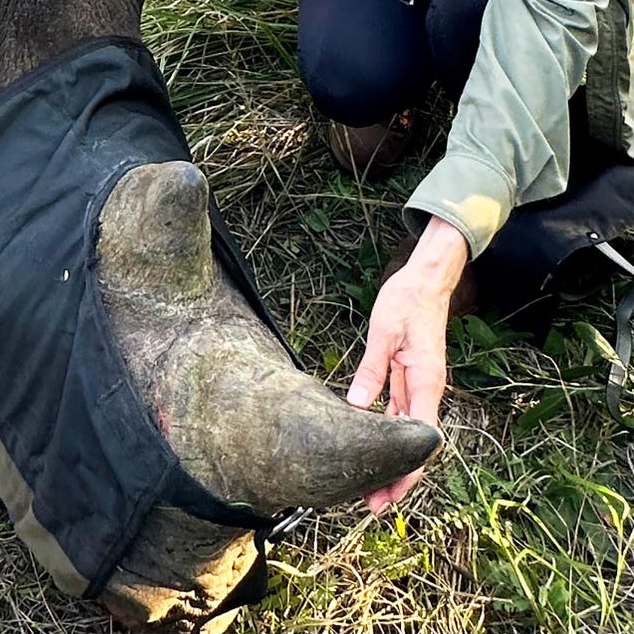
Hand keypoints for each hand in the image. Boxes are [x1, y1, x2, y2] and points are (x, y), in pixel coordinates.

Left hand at [347, 216, 468, 512]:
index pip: (419, 435)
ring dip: (394, 461)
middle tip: (373, 504)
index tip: (390, 493)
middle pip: (415, 443)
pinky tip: (375, 448)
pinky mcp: (413, 378)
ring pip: (408, 432)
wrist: (425, 280)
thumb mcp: (383, 333)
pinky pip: (403, 414)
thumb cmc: (406, 301)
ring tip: (370, 488)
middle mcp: (428, 388)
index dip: (407, 470)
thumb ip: (371, 371)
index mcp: (426, 380)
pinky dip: (391, 435)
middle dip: (399, 477)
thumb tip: (355, 407)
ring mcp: (422, 385)